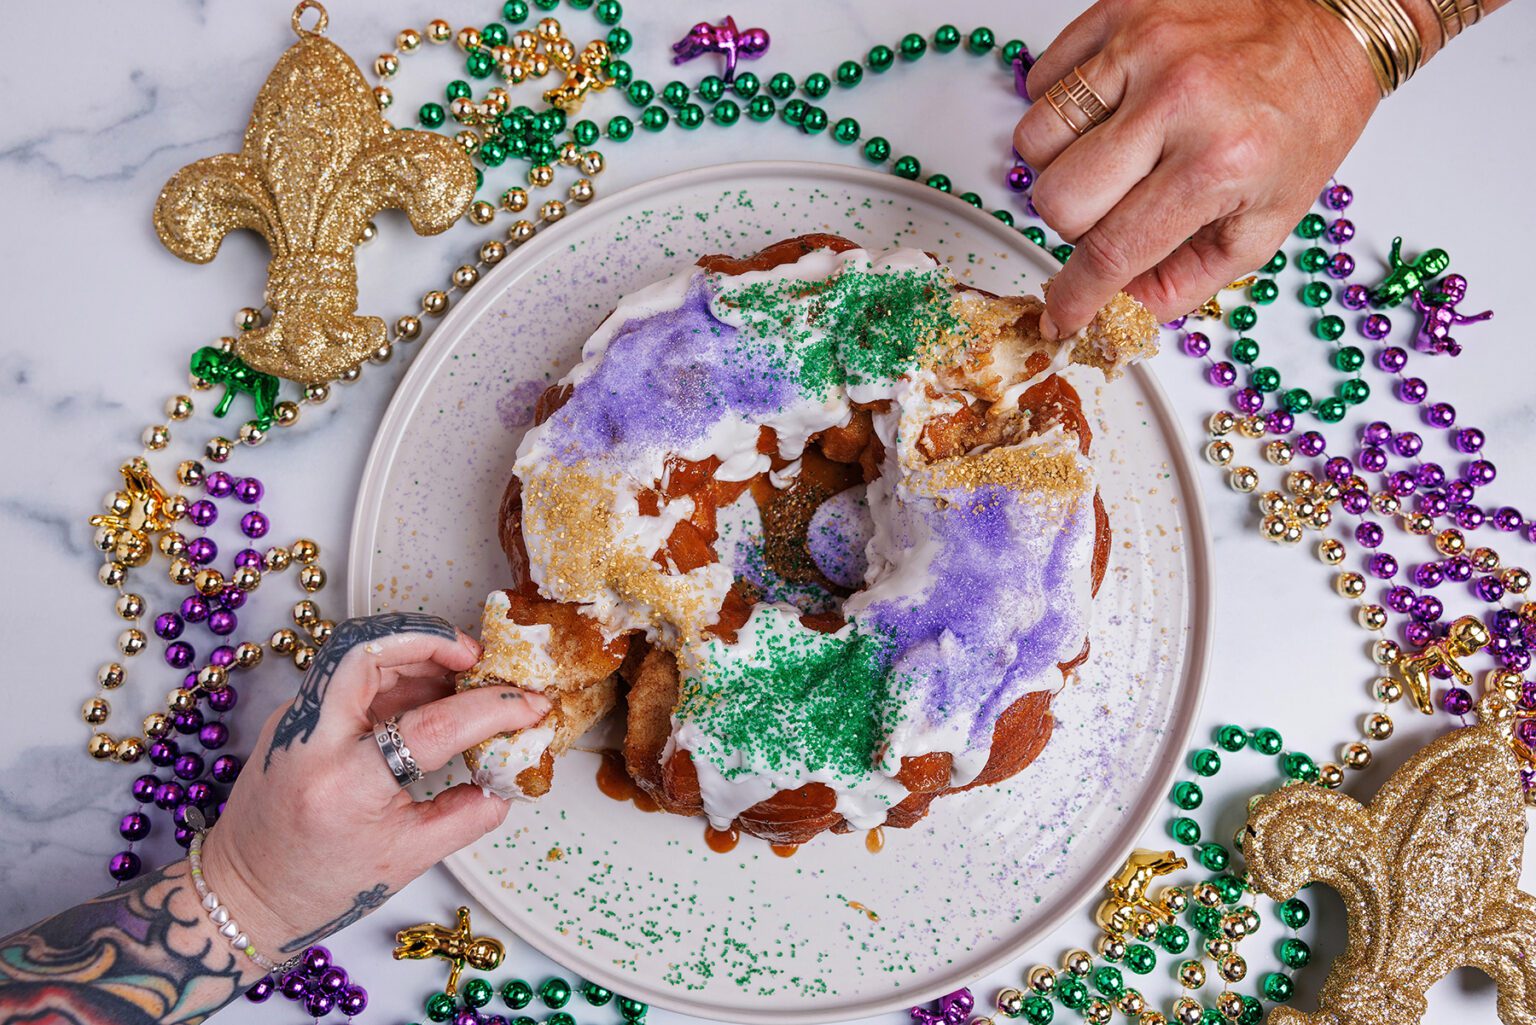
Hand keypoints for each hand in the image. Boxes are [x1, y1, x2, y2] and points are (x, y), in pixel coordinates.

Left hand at [200, 613, 549, 958]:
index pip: (431, 725)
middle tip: (475, 658)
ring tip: (458, 677)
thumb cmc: (319, 886)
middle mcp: (310, 742)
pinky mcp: (293, 718)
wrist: (243, 896)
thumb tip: (510, 776)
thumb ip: (467, 814)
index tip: (528, 705)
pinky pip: (346, 677)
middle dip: (428, 639)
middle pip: (365, 650)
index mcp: (344, 784)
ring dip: (412, 652)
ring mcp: (294, 724)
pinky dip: (391, 674)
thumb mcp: (408, 860)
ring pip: (353, 654)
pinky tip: (424, 697)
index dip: (491, 709)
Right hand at [1013, 0, 1381, 336]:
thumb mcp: (1266, 222)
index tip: (1063, 313)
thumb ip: (1188, 279)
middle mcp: (1175, 99)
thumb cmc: (1303, 117)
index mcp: (1218, 161)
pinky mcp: (1119, 10)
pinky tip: (1103, 112)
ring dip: (1058, 166)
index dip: (1076, 295)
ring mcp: (1141, 47)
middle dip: (1074, 223)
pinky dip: (1058, 108)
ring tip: (1107, 156)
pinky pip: (1041, 81)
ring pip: (1034, 140)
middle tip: (1111, 211)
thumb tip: (1120, 310)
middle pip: (1058, 198)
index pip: (1113, 250)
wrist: (1331, 22)